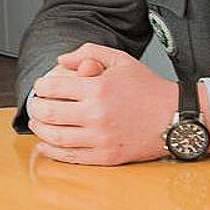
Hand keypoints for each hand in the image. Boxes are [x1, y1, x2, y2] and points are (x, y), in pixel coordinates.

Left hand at [26, 43, 180, 164]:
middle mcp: (97, 113)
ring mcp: (101, 137)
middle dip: (36, 107)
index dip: (41, 87)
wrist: (174, 116)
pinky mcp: (106, 156)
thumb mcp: (120, 60)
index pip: (55, 87)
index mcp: (98, 87)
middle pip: (50, 112)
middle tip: (35, 105)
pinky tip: (44, 146)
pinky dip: (52, 152)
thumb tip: (61, 59)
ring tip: (37, 123)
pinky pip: (71, 157)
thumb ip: (89, 52)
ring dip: (40, 130)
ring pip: (56, 137)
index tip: (40, 86)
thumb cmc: (148, 87)